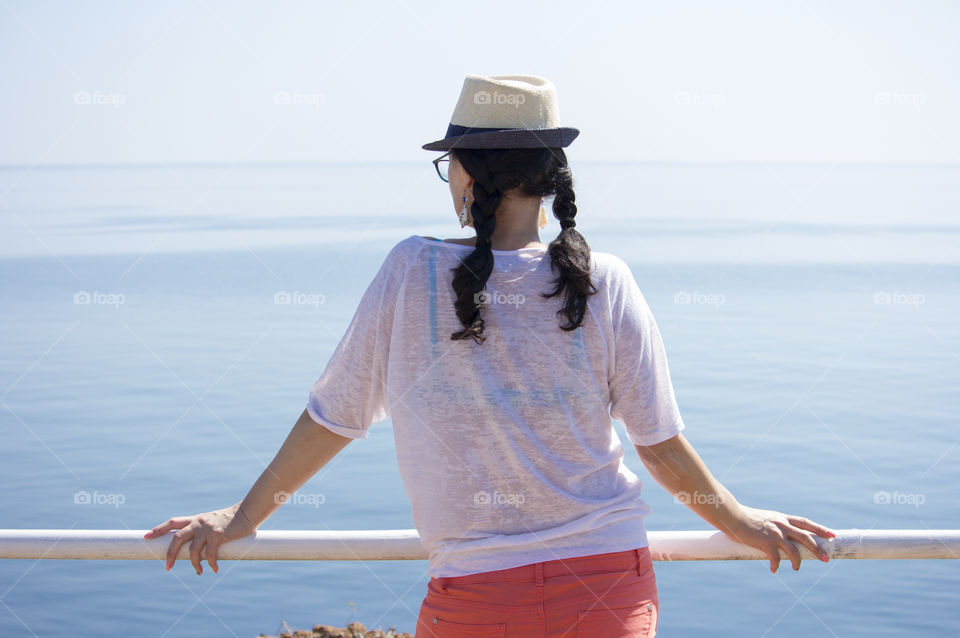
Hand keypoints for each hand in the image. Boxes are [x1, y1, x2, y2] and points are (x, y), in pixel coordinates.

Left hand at [143, 503, 256, 574]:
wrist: (248, 512)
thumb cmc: (233, 519)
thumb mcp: (214, 522)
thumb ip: (205, 532)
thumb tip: (200, 549)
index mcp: (196, 519)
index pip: (173, 522)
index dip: (159, 530)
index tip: (146, 537)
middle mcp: (198, 522)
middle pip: (176, 538)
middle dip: (170, 554)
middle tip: (167, 567)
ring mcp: (207, 528)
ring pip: (192, 550)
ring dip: (194, 564)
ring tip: (198, 572)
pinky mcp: (218, 534)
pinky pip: (210, 554)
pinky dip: (211, 564)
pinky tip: (213, 569)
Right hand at [722, 504, 836, 572]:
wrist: (731, 515)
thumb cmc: (743, 517)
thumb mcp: (764, 518)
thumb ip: (772, 526)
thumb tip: (775, 536)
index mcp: (781, 518)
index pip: (805, 523)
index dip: (820, 529)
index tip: (832, 535)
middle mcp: (781, 524)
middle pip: (806, 537)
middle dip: (818, 549)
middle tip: (826, 558)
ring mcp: (774, 533)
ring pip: (794, 550)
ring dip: (798, 562)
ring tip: (796, 568)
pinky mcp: (766, 542)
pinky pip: (775, 558)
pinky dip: (776, 566)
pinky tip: (773, 570)